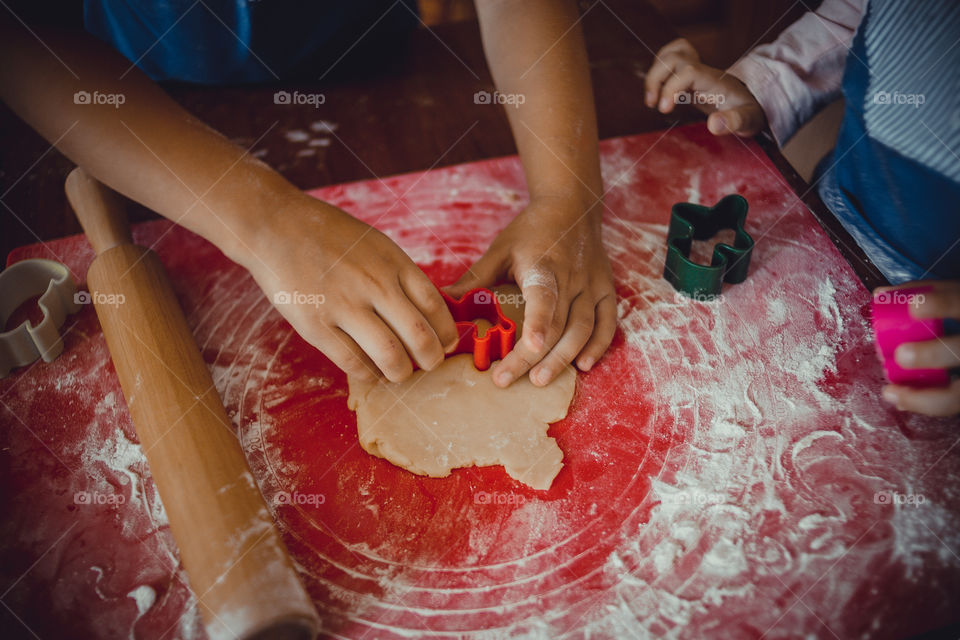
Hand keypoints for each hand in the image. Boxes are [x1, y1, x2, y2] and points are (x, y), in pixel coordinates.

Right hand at [245, 191, 458, 381]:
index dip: (446, 333)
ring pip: (390, 356)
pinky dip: (368, 374)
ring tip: (398, 372)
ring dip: (401, 372)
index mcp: (393, 263)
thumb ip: (400, 275)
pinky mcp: (316, 326)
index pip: (435, 306)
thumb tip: (426, 313)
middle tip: (429, 364)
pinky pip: (353, 362)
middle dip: (431, 359)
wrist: (275, 225)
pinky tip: (369, 369)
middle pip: (420, 336)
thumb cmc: (329, 235)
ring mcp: (345, 306)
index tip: (445, 343)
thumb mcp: (376, 244)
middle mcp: (374, 285)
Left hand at [445, 196, 616, 387]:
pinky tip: (583, 365)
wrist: (573, 205)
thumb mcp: (501, 249)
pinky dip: (598, 345)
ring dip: (565, 357)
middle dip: (534, 356)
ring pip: (583, 328)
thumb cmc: (532, 229)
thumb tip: (443, 301)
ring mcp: (592, 285)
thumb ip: (476, 278)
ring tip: (541, 380)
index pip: (543, 298)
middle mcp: (572, 277)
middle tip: (508, 379)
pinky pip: (607, 322)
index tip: (530, 347)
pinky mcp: (605, 290)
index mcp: (543, 265)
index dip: (538, 323)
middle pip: (557, 324)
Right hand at [645, 38, 766, 136]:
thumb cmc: (750, 112)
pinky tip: (660, 88)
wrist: (752, 102)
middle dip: (655, 79)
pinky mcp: (689, 74)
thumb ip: (734, 121)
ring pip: (669, 54)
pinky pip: (671, 57)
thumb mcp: (748, 120)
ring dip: (654, 73)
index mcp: (715, 81)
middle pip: (673, 58)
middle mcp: (703, 71)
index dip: (671, 87)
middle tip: (653, 105)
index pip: (688, 72)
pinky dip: (659, 68)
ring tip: (652, 99)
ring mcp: (695, 69)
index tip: (664, 110)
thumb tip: (713, 124)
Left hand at [878, 281, 959, 416]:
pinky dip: (925, 403)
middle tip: (902, 355)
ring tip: (892, 393)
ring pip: (959, 393)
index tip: (915, 306)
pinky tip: (901, 400)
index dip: (943, 304)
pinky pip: (953, 403)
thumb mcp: (954, 297)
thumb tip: (881, 295)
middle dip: (933, 354)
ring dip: (926, 396)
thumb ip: (926, 293)